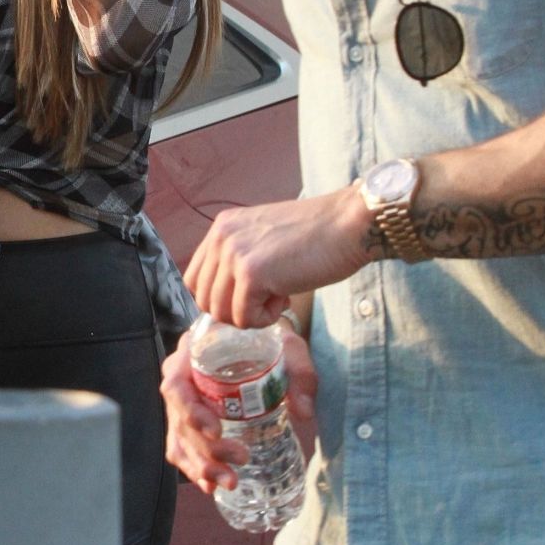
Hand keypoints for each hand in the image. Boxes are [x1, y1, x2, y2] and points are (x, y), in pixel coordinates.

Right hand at [162, 324, 318, 496]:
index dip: (190, 411)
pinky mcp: (191, 422)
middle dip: (206, 448)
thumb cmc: (271, 341)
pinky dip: (194, 469)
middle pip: (180, 420)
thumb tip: (304, 412)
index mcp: (193, 354)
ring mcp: (183, 402)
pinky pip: (183, 449)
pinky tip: (212, 486)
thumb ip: (299, 374)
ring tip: (230, 482)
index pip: (177, 385)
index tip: (216, 431)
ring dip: (201, 465)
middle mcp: (181, 379)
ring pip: (180, 440)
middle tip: (241, 458)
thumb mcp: (288, 347)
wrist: (263, 342)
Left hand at [184, 188, 371, 326]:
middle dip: (234, 311)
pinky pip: (243, 317)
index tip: (249, 297)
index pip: (195, 278)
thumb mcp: (265, 240)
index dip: (220, 298)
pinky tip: (285, 300)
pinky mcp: (252, 273)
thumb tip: (227, 302)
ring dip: (250, 317)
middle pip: (204, 299)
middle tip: (267, 300)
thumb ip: (240, 261)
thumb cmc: (317, 237)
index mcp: (222, 228)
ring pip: (220, 312)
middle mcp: (221, 237)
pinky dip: (264, 319)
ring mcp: (234, 254)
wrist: (349, 225)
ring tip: (278, 299)